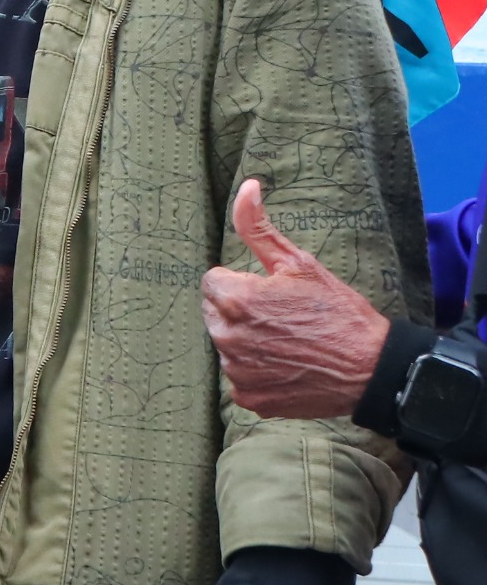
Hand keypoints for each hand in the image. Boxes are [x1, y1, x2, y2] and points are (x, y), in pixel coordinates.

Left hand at [201, 179, 390, 420]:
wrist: (371, 368)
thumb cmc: (337, 312)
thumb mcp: (300, 263)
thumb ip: (259, 227)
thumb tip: (246, 188)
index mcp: (235, 300)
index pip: (212, 282)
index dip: (242, 283)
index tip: (271, 293)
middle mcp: (227, 337)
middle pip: (215, 313)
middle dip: (239, 310)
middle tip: (281, 317)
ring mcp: (236, 371)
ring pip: (227, 345)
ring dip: (247, 340)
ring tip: (288, 341)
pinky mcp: (248, 396)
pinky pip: (239, 376)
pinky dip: (258, 371)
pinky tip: (288, 365)